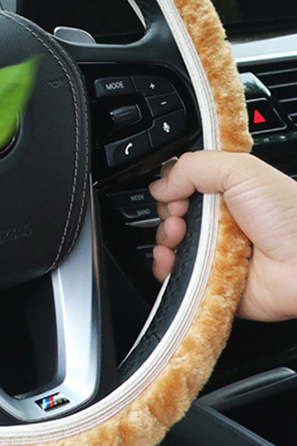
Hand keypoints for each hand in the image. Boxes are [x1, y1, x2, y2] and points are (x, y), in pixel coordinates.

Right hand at [149, 150, 296, 320]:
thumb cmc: (290, 217)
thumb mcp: (242, 170)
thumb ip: (194, 166)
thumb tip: (161, 184)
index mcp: (228, 192)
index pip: (184, 184)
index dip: (173, 186)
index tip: (177, 189)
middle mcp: (219, 221)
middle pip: (172, 213)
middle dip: (168, 211)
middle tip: (182, 212)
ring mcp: (214, 251)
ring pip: (170, 243)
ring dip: (165, 237)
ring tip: (180, 235)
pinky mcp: (209, 279)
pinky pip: (175, 274)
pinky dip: (165, 266)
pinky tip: (170, 257)